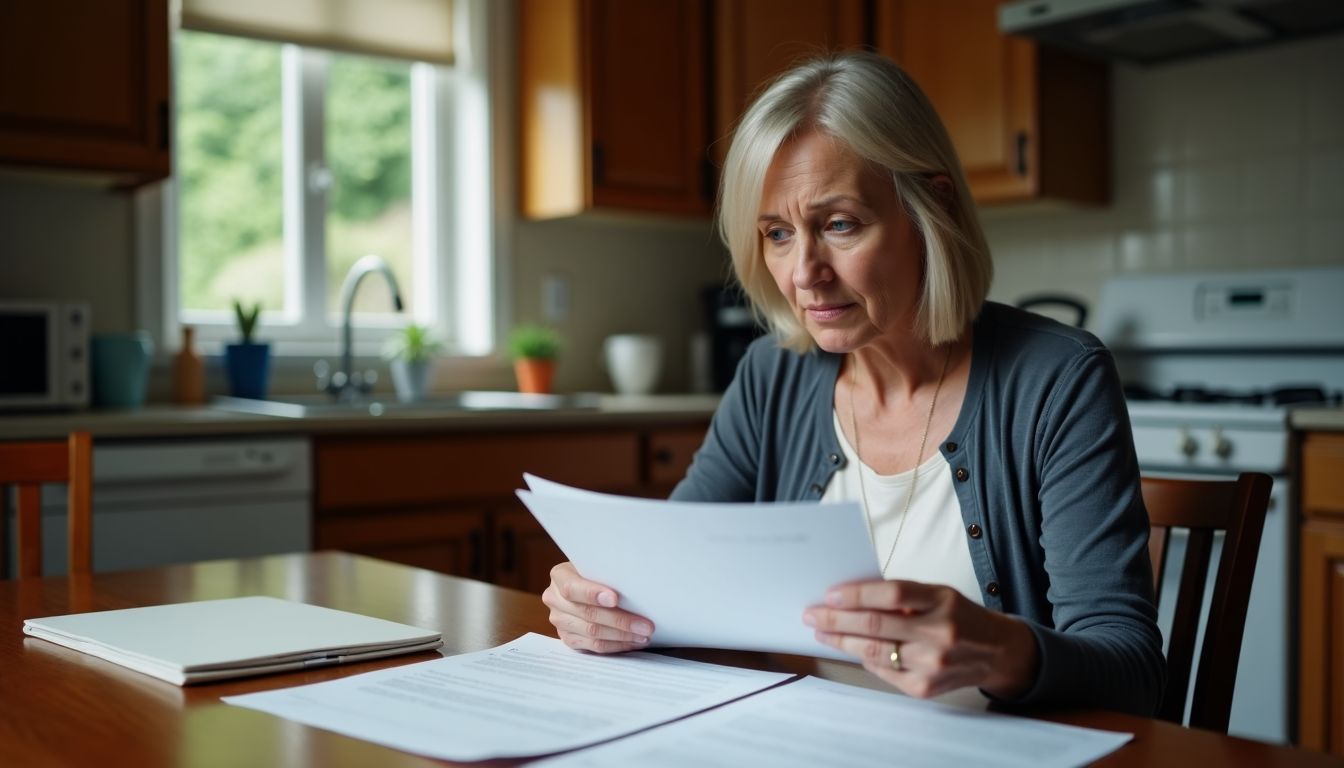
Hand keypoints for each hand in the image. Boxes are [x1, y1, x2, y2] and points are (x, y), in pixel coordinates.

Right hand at [542, 562, 654, 652]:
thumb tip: (636, 586)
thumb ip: (607, 574)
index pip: (572, 588)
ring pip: (592, 633)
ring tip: (643, 634)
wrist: (583, 584)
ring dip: (622, 635)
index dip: (593, 594)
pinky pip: (593, 646)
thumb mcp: (597, 566)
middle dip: (620, 621)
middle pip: (588, 614)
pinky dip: (616, 645)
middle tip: (645, 625)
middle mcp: (554, 599)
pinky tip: (632, 642)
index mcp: (560, 576)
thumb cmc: (596, 572)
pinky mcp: (568, 638)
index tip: (615, 599)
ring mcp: (560, 621)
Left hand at [803, 579, 1038, 699]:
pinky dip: (864, 659)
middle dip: (836, 620)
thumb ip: (900, 595)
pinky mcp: (924, 687)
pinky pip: (883, 671)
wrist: (995, 651)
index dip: (856, 594)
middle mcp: (939, 633)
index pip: (891, 594)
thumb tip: (850, 597)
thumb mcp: (938, 594)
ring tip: (822, 633)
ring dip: (841, 642)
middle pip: (875, 625)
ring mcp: (932, 664)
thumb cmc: (959, 616)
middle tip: (812, 615)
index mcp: (942, 601)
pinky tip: (851, 650)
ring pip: (874, 652)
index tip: (829, 595)